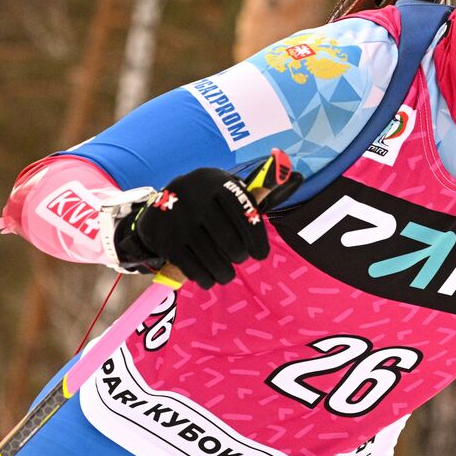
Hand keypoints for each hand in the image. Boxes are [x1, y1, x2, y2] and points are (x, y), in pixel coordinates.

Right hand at [114, 161, 301, 288]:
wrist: (158, 208)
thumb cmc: (208, 200)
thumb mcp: (228, 188)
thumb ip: (260, 189)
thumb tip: (296, 176)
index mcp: (216, 182)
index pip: (245, 212)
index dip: (257, 238)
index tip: (261, 255)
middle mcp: (195, 198)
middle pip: (229, 241)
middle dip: (239, 256)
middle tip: (240, 258)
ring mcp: (178, 221)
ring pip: (212, 258)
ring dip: (224, 273)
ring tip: (227, 274)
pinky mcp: (166, 241)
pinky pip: (193, 268)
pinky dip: (205, 278)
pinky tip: (210, 278)